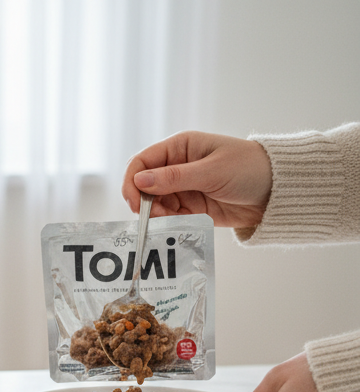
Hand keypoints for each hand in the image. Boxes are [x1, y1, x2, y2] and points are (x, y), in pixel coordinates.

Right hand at [122, 131, 272, 229]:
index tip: (134, 202)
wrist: (277, 191)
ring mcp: (183, 188)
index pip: (142, 162)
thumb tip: (138, 180)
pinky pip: (169, 217)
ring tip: (173, 219)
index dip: (133, 181)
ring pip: (154, 204)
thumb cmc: (249, 169)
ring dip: (156, 215)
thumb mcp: (211, 171)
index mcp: (180, 148)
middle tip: (155, 215)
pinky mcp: (190, 207)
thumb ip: (173, 178)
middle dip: (144, 202)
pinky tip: (178, 224)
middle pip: (143, 185)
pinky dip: (168, 223)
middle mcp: (177, 166)